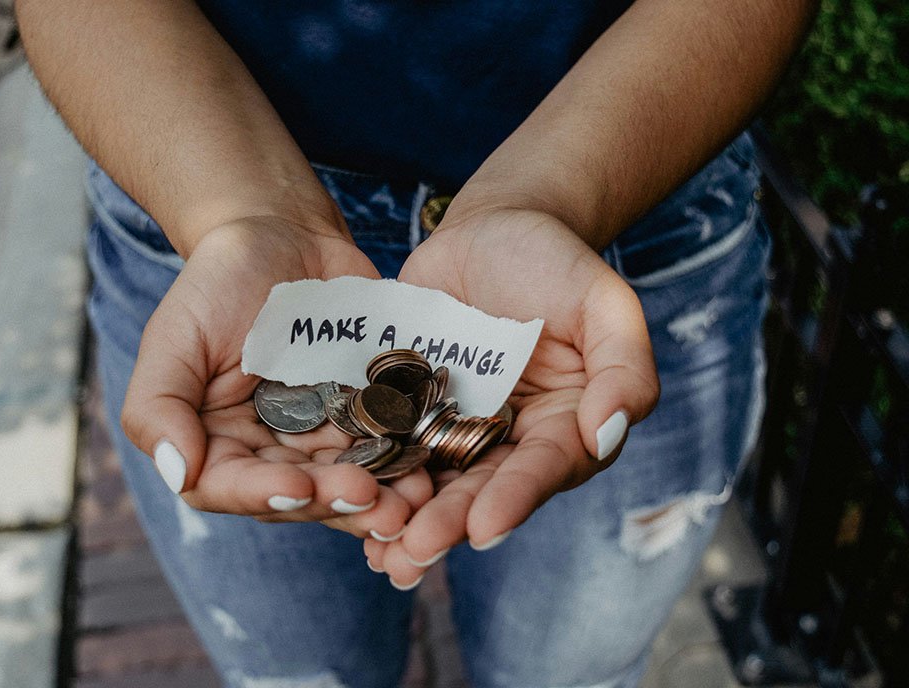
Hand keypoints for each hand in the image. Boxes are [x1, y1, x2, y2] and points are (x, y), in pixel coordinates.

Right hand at [121, 217, 431, 538]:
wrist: (283, 235)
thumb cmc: (218, 282)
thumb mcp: (174, 336)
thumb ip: (158, 406)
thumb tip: (178, 472)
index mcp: (216, 443)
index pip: (230, 487)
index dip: (264, 494)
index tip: (299, 487)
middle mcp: (270, 451)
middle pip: (300, 495)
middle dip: (336, 502)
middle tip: (374, 500)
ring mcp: (323, 436)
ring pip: (349, 482)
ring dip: (382, 498)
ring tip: (413, 500)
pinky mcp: (367, 414)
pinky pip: (389, 446)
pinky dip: (408, 461)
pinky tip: (432, 467)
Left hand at [365, 208, 659, 585]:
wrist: (493, 228)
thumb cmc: (557, 262)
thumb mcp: (604, 303)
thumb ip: (623, 367)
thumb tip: (607, 434)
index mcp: (564, 425)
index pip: (543, 468)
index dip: (515, 498)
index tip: (484, 528)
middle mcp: (510, 439)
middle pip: (482, 488)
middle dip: (449, 523)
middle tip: (414, 553)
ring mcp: (456, 425)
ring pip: (433, 480)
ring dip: (406, 518)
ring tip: (379, 553)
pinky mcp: (409, 407)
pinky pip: (390, 444)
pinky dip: (371, 474)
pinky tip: (343, 503)